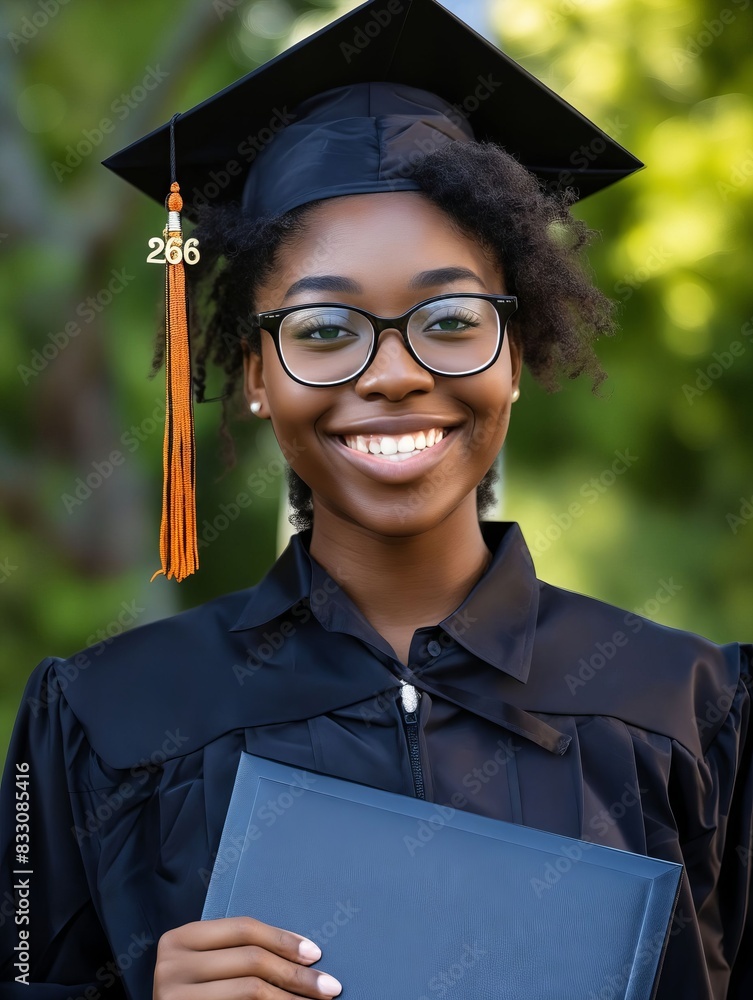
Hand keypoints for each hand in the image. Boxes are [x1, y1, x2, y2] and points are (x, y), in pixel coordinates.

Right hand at [153, 915, 342, 998]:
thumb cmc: (195, 993)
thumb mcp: (207, 964)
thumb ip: (237, 953)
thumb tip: (304, 953)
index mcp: (180, 938)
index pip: (243, 928)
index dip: (283, 938)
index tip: (315, 952)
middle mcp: (171, 965)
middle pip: (251, 960)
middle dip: (297, 974)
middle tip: (330, 986)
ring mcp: (174, 996)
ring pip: (251, 990)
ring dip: (291, 998)